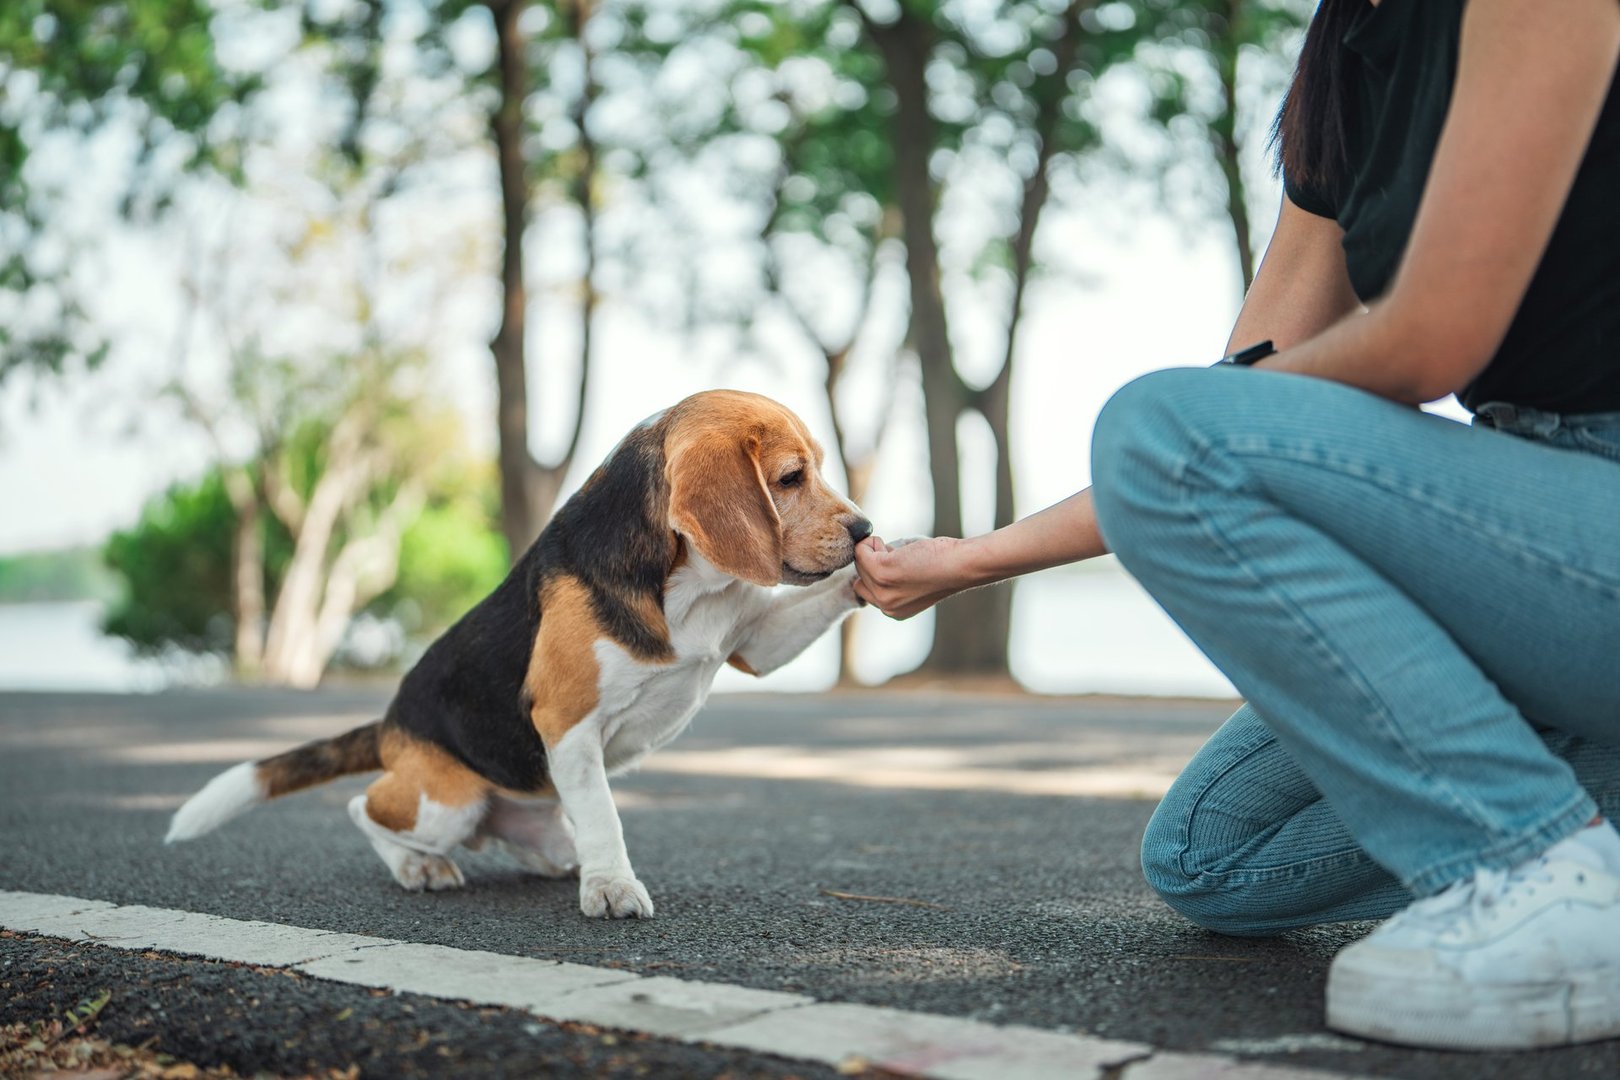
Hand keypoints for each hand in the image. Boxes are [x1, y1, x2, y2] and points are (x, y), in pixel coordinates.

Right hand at [852, 534, 975, 618]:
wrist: (961, 565)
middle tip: (902, 556)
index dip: (874, 571)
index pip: (864, 589)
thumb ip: (890, 579)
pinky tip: (900, 547)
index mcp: (893, 611)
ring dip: (876, 549)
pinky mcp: (881, 572)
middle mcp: (885, 606)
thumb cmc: (943, 564)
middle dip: (875, 559)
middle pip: (860, 575)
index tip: (896, 562)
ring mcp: (882, 591)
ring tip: (903, 552)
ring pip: (859, 561)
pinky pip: (862, 549)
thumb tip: (865, 554)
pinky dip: (874, 541)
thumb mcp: (912, 580)